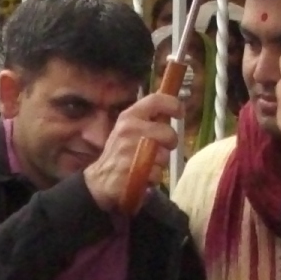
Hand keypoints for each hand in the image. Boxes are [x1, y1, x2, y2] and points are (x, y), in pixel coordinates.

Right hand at [83, 92, 182, 210]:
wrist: (100, 179)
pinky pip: (158, 173)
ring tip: (148, 164)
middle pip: (167, 132)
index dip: (173, 104)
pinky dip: (154, 178)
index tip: (180, 113)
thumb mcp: (129, 129)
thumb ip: (147, 118)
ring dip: (161, 163)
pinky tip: (143, 176)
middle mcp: (130, 129)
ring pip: (165, 156)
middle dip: (171, 143)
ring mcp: (131, 150)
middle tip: (163, 147)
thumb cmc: (120, 152)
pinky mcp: (134, 170)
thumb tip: (170, 104)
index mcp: (129, 116)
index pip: (155, 100)